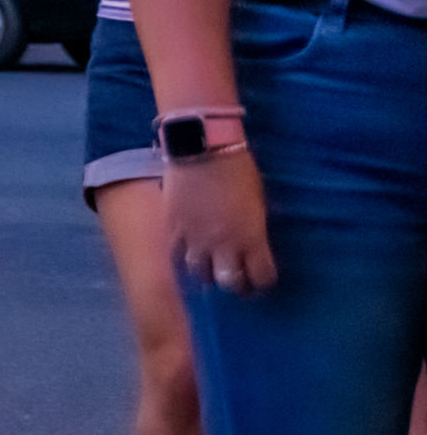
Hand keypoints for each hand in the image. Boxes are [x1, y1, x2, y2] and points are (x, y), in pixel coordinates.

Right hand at [165, 146, 276, 294]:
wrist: (201, 150)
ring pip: (201, 274)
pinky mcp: (172, 229)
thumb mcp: (258, 203)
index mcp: (252, 238)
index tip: (261, 279)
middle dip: (237, 284)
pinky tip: (188, 253)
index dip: (263, 281)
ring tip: (211, 267)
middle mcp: (224, 245)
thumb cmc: (239, 170)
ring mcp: (195, 239)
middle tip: (237, 279)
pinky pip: (176, 256)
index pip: (262, 276)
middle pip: (230, 282)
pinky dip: (184, 258)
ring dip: (208, 273)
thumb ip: (254, 229)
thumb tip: (252, 244)